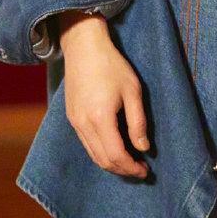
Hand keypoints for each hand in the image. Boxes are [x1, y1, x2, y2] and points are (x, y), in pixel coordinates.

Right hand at [58, 11, 151, 178]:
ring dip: (111, 163)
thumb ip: (138, 121)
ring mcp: (74, 122)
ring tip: (129, 161)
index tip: (145, 170)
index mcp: (100, 118)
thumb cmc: (111, 65)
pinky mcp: (71, 117)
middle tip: (139, 170)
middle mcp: (83, 124)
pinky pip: (86, 144)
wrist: (84, 47)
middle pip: (102, 160)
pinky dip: (100, 152)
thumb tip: (143, 148)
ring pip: (93, 155)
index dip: (131, 168)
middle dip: (122, 170)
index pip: (116, 156)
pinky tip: (113, 147)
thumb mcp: (132, 90)